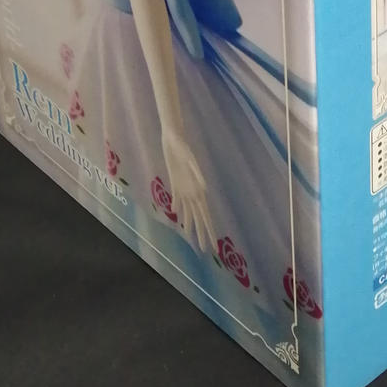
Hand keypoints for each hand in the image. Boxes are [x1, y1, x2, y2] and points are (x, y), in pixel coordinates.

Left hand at [162, 128, 215, 252]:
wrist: (173, 137)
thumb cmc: (181, 147)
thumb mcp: (189, 159)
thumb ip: (196, 173)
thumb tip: (204, 189)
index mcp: (197, 189)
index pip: (204, 215)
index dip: (208, 230)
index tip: (213, 245)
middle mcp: (192, 191)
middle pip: (198, 217)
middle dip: (202, 232)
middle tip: (205, 249)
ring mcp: (184, 187)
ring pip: (188, 211)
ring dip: (190, 224)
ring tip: (190, 238)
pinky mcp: (175, 182)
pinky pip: (177, 200)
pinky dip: (178, 209)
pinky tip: (177, 216)